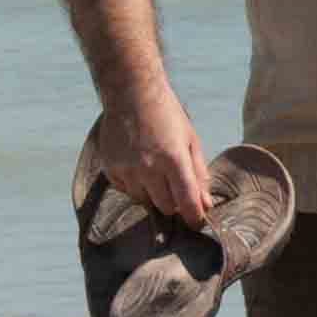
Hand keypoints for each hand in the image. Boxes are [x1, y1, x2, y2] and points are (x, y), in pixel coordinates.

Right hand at [96, 84, 215, 227]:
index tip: (197, 223)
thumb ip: (199, 174)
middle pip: (166, 206)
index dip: (194, 217)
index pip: (187, 202)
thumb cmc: (168, 116)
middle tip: (176, 187)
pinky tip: (139, 166)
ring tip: (156, 170)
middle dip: (175, 203)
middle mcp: (148, 167)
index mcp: (174, 159)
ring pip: (145, 201)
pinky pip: (126, 191)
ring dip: (154, 194)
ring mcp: (127, 168)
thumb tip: (205, 204)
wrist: (132, 94)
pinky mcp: (110, 168)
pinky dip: (135, 186)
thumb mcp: (191, 141)